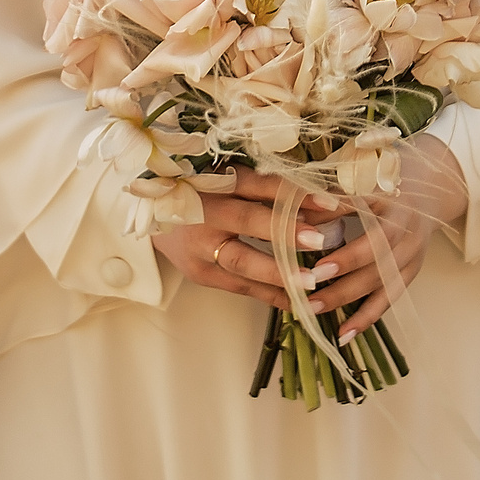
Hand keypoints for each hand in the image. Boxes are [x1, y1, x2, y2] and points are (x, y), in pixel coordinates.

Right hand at [152, 166, 346, 309]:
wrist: (150, 215)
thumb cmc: (200, 190)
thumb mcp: (225, 178)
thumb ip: (263, 187)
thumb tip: (318, 198)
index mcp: (213, 179)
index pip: (257, 184)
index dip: (291, 192)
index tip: (330, 201)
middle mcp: (205, 211)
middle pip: (246, 220)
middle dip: (284, 231)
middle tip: (319, 240)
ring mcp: (200, 247)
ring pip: (242, 261)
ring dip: (279, 273)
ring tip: (312, 282)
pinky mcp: (201, 273)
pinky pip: (241, 287)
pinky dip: (271, 294)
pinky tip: (300, 301)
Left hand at [307, 133, 467, 340]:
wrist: (431, 184)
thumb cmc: (384, 176)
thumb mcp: (359, 177)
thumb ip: (328, 198)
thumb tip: (291, 219)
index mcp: (392, 198)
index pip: (365, 222)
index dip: (342, 244)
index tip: (312, 257)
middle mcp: (407, 227)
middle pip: (375, 258)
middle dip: (340, 277)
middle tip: (305, 289)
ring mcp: (413, 253)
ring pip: (381, 282)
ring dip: (346, 300)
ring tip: (312, 310)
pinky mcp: (412, 271)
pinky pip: (389, 299)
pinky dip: (366, 318)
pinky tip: (343, 334)